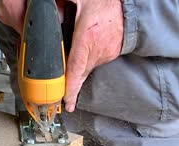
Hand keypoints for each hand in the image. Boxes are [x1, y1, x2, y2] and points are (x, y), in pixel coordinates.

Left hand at [0, 0, 123, 111]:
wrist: (131, 7)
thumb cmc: (106, 3)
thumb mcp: (80, 0)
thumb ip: (61, 3)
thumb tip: (47, 7)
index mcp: (86, 38)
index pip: (75, 69)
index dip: (70, 89)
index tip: (66, 102)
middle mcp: (97, 50)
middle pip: (79, 73)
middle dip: (71, 87)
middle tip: (65, 101)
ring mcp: (105, 54)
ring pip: (87, 67)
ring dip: (78, 70)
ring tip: (70, 73)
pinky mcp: (111, 54)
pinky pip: (95, 62)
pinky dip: (88, 61)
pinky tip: (84, 54)